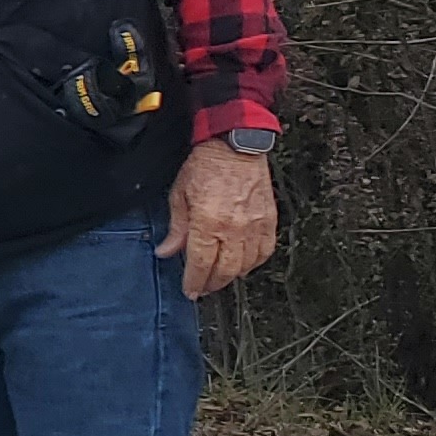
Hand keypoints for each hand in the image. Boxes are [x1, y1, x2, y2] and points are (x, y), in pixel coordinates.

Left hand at [158, 140, 279, 298]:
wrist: (235, 145)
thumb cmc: (206, 165)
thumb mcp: (179, 194)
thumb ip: (176, 228)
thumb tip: (166, 251)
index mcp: (208, 222)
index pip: (200, 264)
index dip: (194, 282)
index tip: (189, 290)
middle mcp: (234, 228)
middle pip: (224, 271)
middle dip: (211, 284)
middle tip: (202, 287)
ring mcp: (255, 226)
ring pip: (246, 265)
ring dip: (231, 276)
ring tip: (219, 277)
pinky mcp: (269, 221)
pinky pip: (264, 252)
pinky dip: (253, 263)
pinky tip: (243, 264)